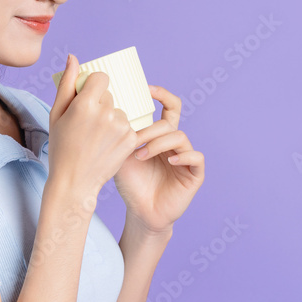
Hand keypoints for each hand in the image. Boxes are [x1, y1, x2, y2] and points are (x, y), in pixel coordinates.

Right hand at [47, 55, 139, 212]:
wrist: (74, 182)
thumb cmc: (61, 147)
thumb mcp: (57, 114)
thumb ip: (67, 83)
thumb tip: (73, 57)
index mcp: (86, 103)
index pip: (101, 78)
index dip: (94, 87)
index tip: (88, 99)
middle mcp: (106, 112)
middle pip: (110, 95)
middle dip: (101, 104)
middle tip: (87, 126)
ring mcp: (121, 126)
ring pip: (120, 110)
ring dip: (111, 118)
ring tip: (96, 138)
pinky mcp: (131, 139)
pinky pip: (128, 125)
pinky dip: (119, 132)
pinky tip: (106, 145)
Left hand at [113, 84, 204, 233]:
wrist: (140, 213)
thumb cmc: (131, 184)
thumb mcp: (120, 155)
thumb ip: (119, 134)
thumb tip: (105, 109)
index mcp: (161, 136)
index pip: (169, 108)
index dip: (162, 95)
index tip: (147, 88)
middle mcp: (176, 144)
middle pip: (169, 123)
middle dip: (149, 130)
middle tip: (132, 140)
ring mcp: (186, 158)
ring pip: (180, 137)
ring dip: (158, 143)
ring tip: (140, 155)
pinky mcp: (194, 175)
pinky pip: (196, 157)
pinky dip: (183, 155)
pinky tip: (170, 161)